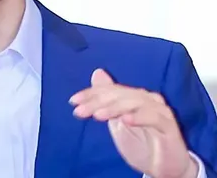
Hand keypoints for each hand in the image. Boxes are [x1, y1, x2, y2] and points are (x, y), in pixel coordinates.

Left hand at [69, 69, 197, 177]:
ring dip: (113, 108)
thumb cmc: (141, 144)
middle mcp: (146, 98)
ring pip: (133, 102)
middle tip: (80, 110)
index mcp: (133, 96)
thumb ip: (108, 100)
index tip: (73, 101)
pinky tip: (125, 120)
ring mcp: (158, 109)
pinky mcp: (168, 124)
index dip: (90, 94)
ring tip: (97, 115)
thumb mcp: (117, 122)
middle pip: (118, 95)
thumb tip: (97, 73)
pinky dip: (139, 117)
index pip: (109, 90)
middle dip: (96, 102)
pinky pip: (153, 116)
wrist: (164, 169)